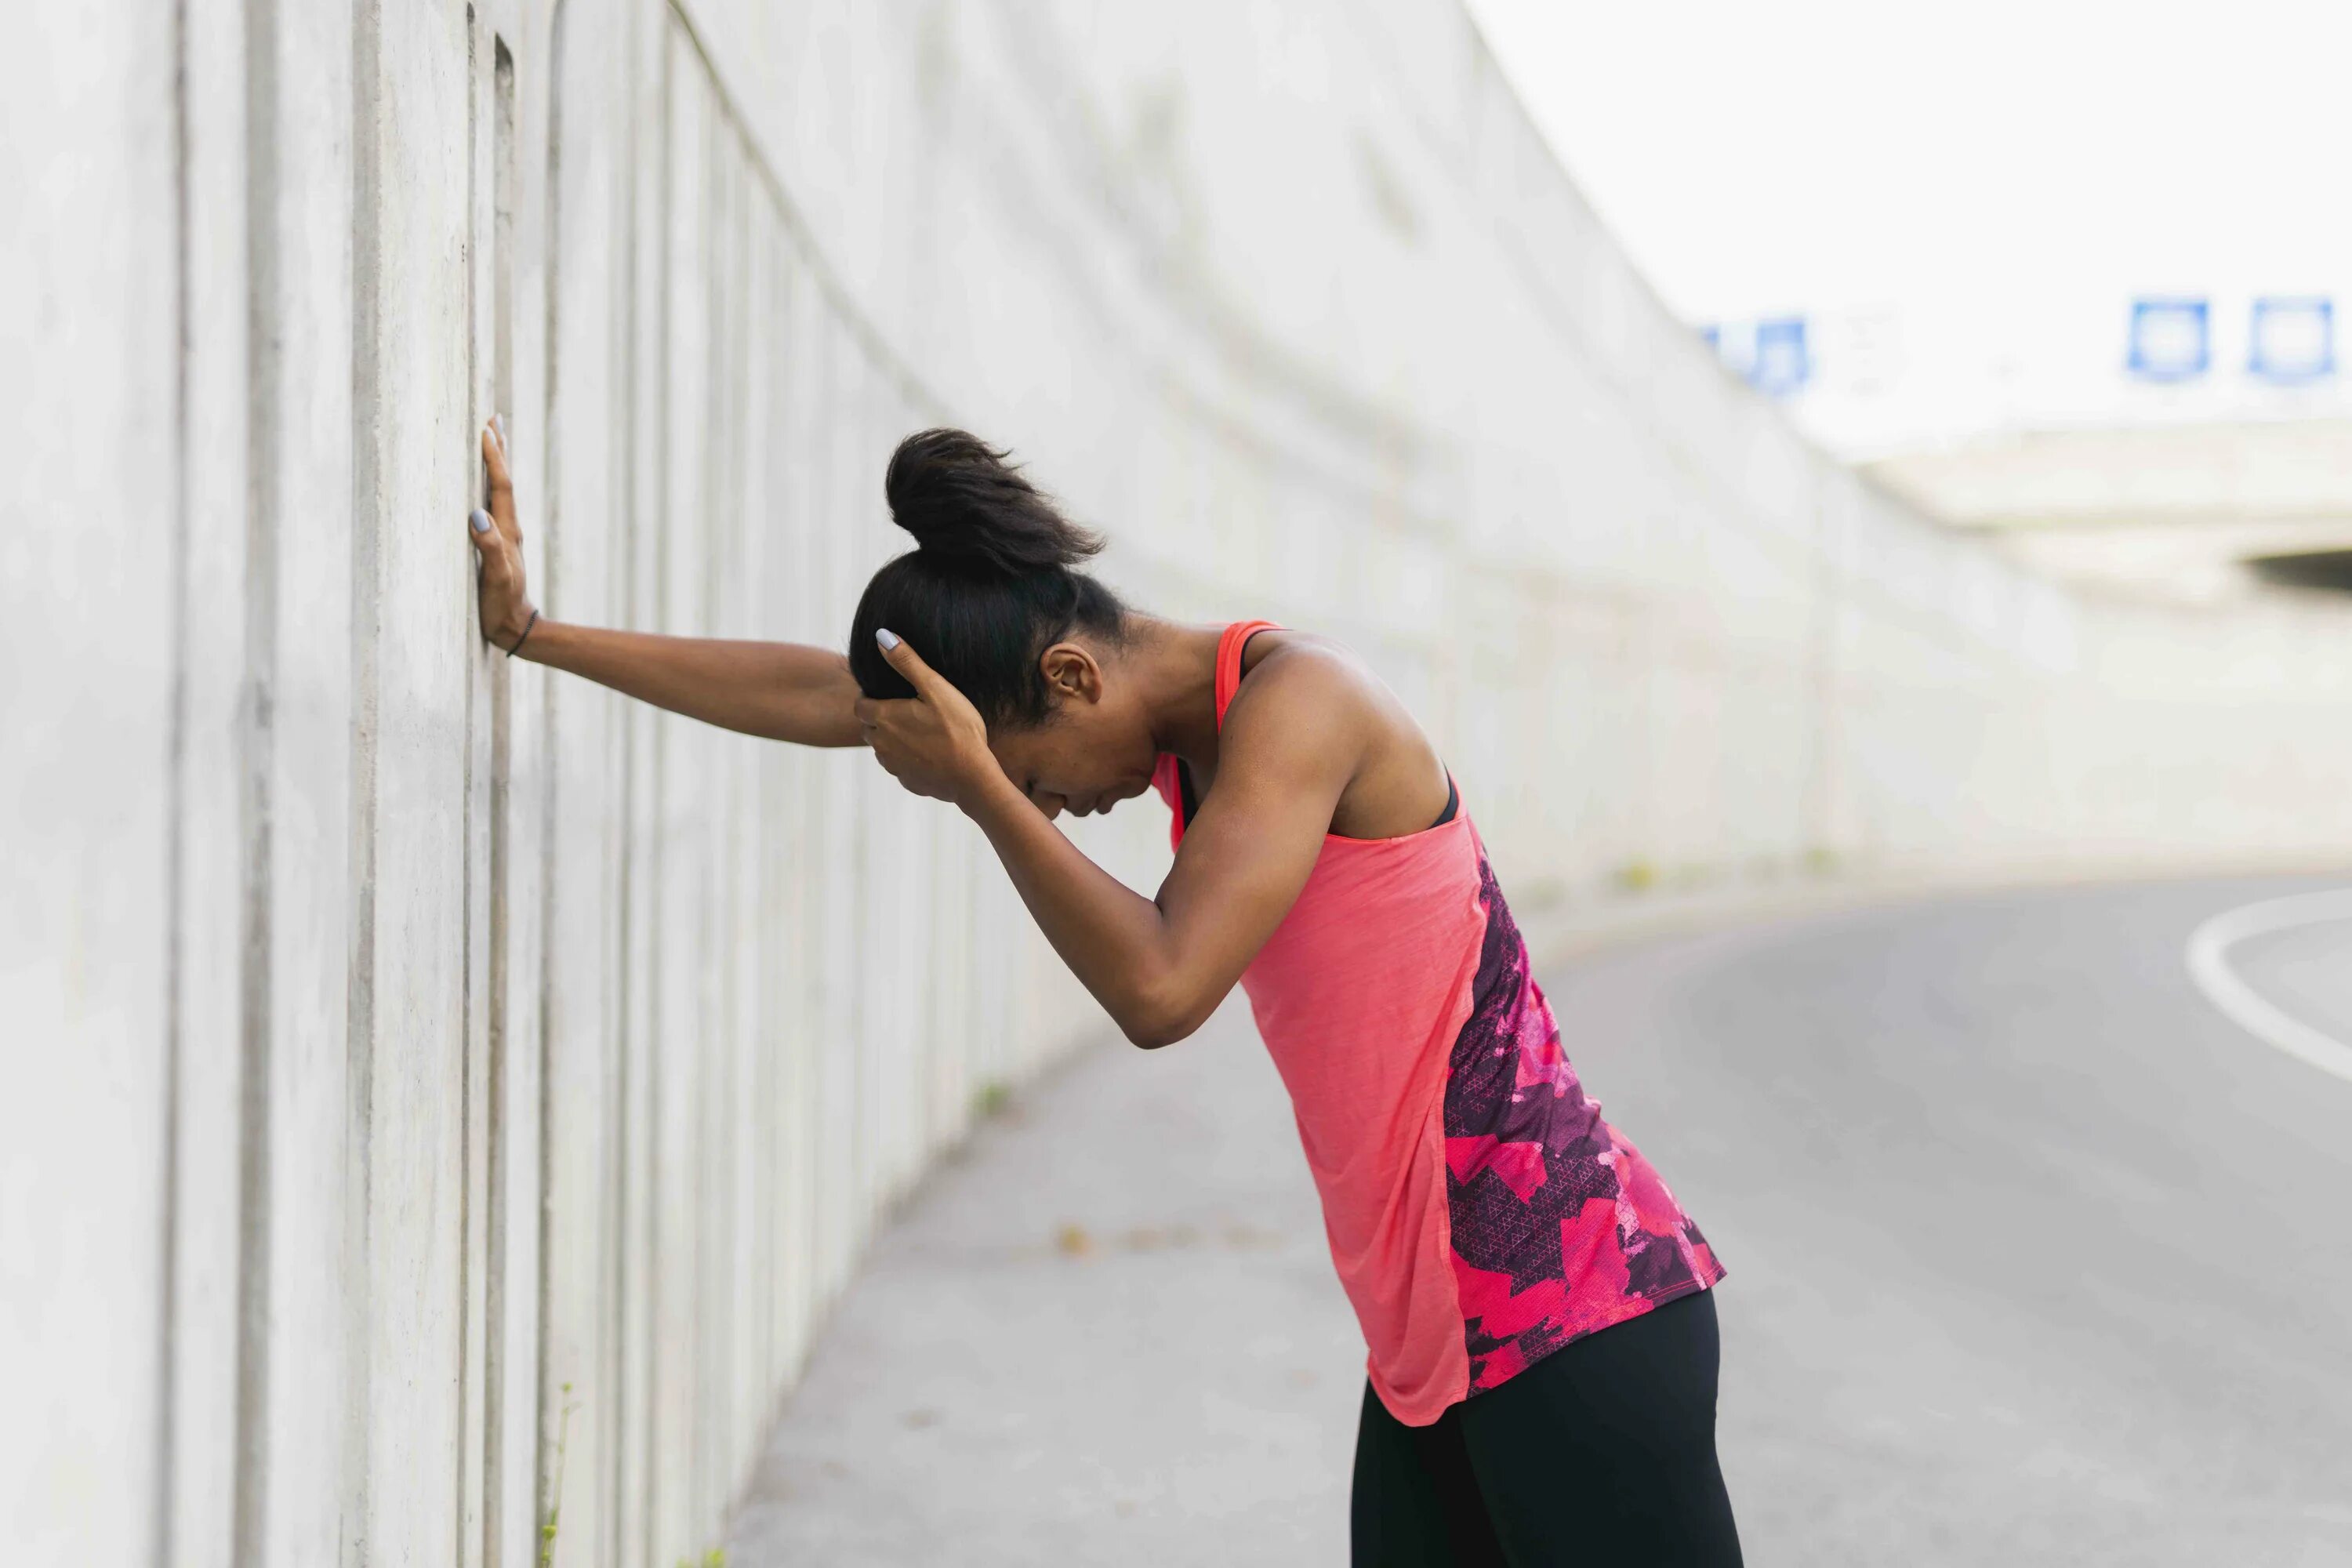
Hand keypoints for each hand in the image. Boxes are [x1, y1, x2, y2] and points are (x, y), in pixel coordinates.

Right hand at [465, 416, 536, 649]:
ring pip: (499, 489)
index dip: (494, 458)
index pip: (501, 486)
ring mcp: (503, 534)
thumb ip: (488, 547)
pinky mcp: (497, 543)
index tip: (485, 429)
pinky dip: (489, 484)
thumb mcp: (495, 578)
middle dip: (499, 449)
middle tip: (494, 418)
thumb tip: (476, 514)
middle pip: (503, 480)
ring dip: (496, 462)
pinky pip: (493, 503)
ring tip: (493, 437)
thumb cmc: (501, 604)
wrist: (514, 627)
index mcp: (507, 530)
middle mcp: (507, 527)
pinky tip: (483, 483)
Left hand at [854, 631, 998, 806]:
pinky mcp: (907, 781)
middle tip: (905, 710)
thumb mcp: (935, 688)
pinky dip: (908, 758)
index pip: (859, 706)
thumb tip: (882, 636)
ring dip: (893, 739)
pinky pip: (900, 766)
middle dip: (880, 718)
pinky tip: (930, 752)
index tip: (885, 694)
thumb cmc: (957, 730)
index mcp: (884, 718)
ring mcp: (893, 766)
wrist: (972, 778)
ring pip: (883, 748)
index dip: (868, 698)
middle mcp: (881, 744)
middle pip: (869, 727)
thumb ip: (907, 661)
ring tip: (919, 730)